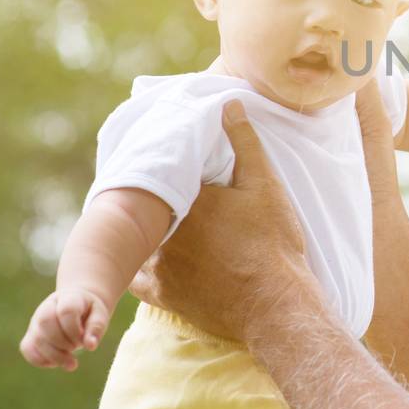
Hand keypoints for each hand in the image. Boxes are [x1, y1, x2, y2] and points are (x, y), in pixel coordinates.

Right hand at [21, 288, 109, 371]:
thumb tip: (90, 346)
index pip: (66, 311)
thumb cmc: (89, 312)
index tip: (84, 339)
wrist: (77, 307)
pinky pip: (27, 348)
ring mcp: (36, 321)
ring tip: (72, 363)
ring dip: (55, 356)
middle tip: (76, 347)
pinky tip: (56, 363)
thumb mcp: (99, 315)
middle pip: (45, 322)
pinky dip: (41, 360)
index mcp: (67, 298)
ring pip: (37, 339)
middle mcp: (47, 307)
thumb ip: (96, 328)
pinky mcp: (31, 335)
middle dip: (63, 342)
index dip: (74, 330)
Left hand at [129, 102, 312, 341]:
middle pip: (142, 206)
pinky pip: (133, 276)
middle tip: (151, 192)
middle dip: (145, 199)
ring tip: (144, 222)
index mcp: (186, 197)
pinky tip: (142, 257)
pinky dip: (134, 264)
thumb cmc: (272, 243)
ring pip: (134, 239)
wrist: (274, 303)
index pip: (161, 173)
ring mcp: (158, 264)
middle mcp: (162, 229)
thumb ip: (244, 143)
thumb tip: (229, 105)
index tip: (164, 163)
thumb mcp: (264, 186)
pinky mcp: (161, 293)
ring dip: (137, 231)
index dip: (163, 168)